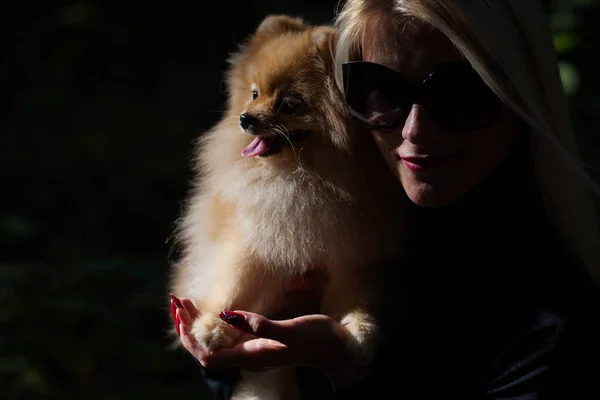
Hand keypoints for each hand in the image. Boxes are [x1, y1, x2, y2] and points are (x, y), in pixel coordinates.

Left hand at [170, 271, 370, 389]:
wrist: (339, 351)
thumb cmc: (319, 340)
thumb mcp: (292, 329)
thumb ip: (261, 325)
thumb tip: (226, 314)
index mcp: (251, 355)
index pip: (205, 355)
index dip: (189, 335)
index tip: (181, 311)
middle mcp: (248, 356)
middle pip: (204, 350)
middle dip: (186, 327)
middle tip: (177, 300)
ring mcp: (252, 351)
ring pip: (213, 343)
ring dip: (197, 325)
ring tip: (186, 303)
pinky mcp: (259, 343)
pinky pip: (226, 338)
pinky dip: (212, 323)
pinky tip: (212, 310)